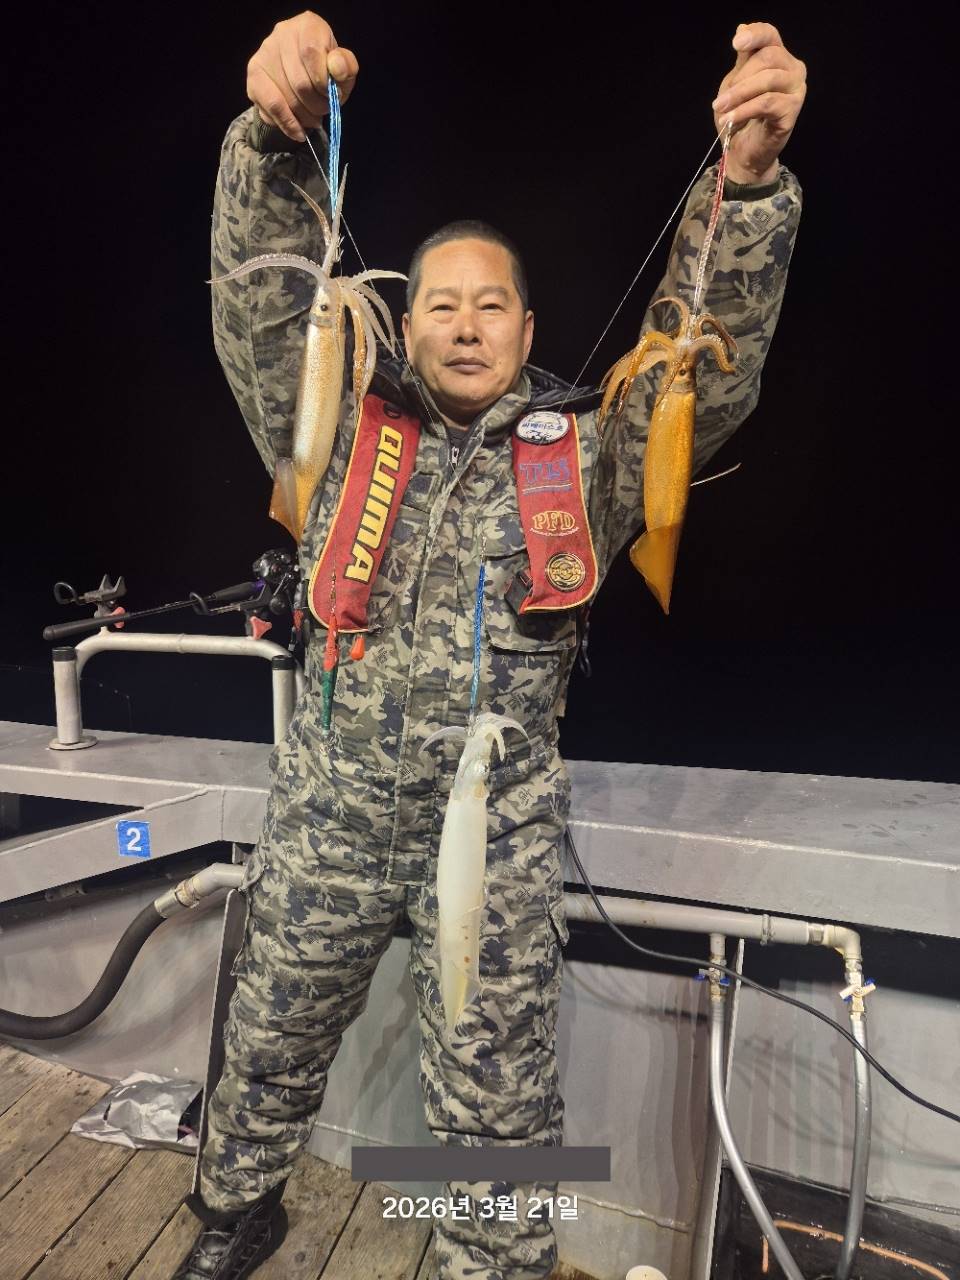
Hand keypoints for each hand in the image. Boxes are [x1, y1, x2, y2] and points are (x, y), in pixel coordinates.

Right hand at [247, 11, 358, 142]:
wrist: (303, 76)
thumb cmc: (326, 72)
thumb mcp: (343, 70)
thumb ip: (346, 67)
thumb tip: (337, 68)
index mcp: (307, 25)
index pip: (311, 52)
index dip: (323, 81)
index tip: (332, 95)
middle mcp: (282, 34)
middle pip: (299, 81)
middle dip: (317, 105)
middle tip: (324, 111)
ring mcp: (264, 54)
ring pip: (287, 97)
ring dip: (305, 117)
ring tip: (313, 118)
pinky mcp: (254, 75)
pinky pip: (272, 107)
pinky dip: (288, 124)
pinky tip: (299, 132)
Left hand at [711, 22, 805, 183]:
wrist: (743, 152)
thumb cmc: (740, 118)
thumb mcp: (735, 84)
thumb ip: (742, 60)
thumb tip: (741, 28)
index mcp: (778, 58)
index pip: (771, 35)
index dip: (755, 34)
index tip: (736, 43)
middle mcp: (793, 70)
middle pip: (768, 57)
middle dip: (740, 78)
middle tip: (720, 101)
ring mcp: (796, 90)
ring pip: (768, 79)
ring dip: (739, 95)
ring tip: (721, 110)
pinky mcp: (792, 111)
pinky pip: (767, 103)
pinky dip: (745, 110)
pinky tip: (731, 120)